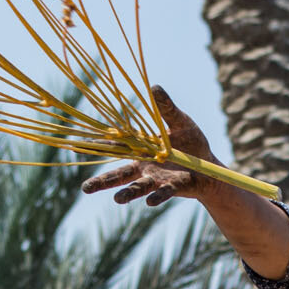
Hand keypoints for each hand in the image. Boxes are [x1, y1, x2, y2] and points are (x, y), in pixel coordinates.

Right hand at [82, 86, 216, 205]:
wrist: (211, 167)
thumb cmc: (193, 143)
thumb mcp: (181, 122)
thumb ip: (166, 109)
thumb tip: (154, 86)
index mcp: (142, 149)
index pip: (117, 146)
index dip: (98, 146)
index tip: (77, 146)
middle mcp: (145, 167)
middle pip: (120, 175)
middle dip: (103, 182)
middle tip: (85, 189)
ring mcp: (158, 179)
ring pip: (138, 187)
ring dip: (128, 194)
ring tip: (117, 200)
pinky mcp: (174, 188)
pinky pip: (164, 192)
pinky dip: (157, 197)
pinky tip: (149, 202)